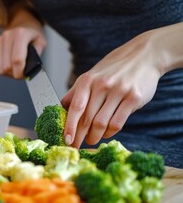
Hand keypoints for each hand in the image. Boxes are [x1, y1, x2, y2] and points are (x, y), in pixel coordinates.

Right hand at [0, 9, 45, 78]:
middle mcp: (7, 37)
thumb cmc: (33, 32)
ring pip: (1, 68)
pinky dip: (5, 67)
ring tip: (18, 68)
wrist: (22, 21)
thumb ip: (37, 55)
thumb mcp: (41, 41)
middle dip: (15, 74)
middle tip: (23, 72)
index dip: (20, 72)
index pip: (17, 60)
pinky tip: (12, 62)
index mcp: (20, 35)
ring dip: (10, 73)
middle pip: (7, 67)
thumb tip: (31, 69)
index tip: (25, 75)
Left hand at [61, 30, 163, 147]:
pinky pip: (117, 123)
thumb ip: (76, 92)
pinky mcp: (133, 98)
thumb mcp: (91, 75)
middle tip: (75, 146)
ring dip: (94, 136)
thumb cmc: (113, 68)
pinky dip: (109, 132)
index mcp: (87, 80)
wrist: (143, 56)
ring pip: (101, 123)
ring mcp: (118, 91)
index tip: (65, 140)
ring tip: (91, 140)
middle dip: (79, 136)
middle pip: (87, 119)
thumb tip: (59, 108)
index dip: (69, 126)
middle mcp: (102, 85)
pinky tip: (105, 133)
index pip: (75, 107)